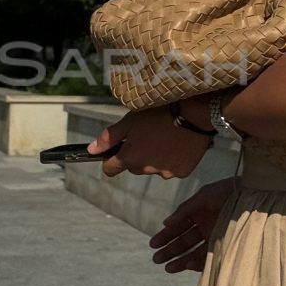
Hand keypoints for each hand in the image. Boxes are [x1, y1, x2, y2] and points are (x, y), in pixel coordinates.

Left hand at [86, 105, 212, 178]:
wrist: (194, 114)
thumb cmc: (160, 113)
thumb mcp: (130, 121)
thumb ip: (109, 138)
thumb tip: (91, 150)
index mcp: (130, 157)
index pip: (110, 170)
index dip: (110, 161)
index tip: (116, 153)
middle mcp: (146, 169)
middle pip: (134, 167)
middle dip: (138, 155)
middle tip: (149, 136)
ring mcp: (165, 172)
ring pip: (154, 168)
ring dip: (157, 158)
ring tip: (167, 137)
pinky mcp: (182, 172)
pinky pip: (173, 169)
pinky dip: (173, 159)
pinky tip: (178, 144)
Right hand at [148, 177, 238, 272]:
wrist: (255, 197)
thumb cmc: (229, 192)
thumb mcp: (204, 196)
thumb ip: (184, 209)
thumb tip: (165, 223)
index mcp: (199, 213)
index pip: (179, 227)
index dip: (166, 235)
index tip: (153, 244)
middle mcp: (206, 227)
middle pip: (184, 241)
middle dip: (170, 250)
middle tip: (155, 259)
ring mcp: (215, 238)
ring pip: (194, 252)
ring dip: (180, 260)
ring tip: (167, 268)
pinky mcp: (225, 246)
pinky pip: (208, 257)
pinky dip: (197, 262)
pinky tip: (185, 264)